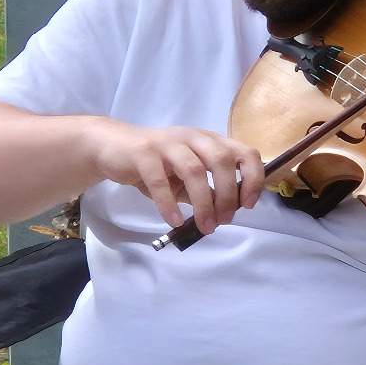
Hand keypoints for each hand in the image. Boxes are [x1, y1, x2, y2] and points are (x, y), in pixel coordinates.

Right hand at [90, 121, 264, 234]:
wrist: (112, 146)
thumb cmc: (155, 163)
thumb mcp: (186, 174)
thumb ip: (206, 188)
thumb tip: (226, 211)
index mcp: (208, 141)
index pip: (243, 152)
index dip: (253, 178)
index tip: (248, 204)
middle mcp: (192, 138)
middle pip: (221, 161)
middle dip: (228, 194)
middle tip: (224, 220)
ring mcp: (167, 143)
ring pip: (193, 170)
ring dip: (203, 203)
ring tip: (205, 227)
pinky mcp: (143, 153)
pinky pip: (159, 180)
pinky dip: (169, 203)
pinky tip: (174, 220)